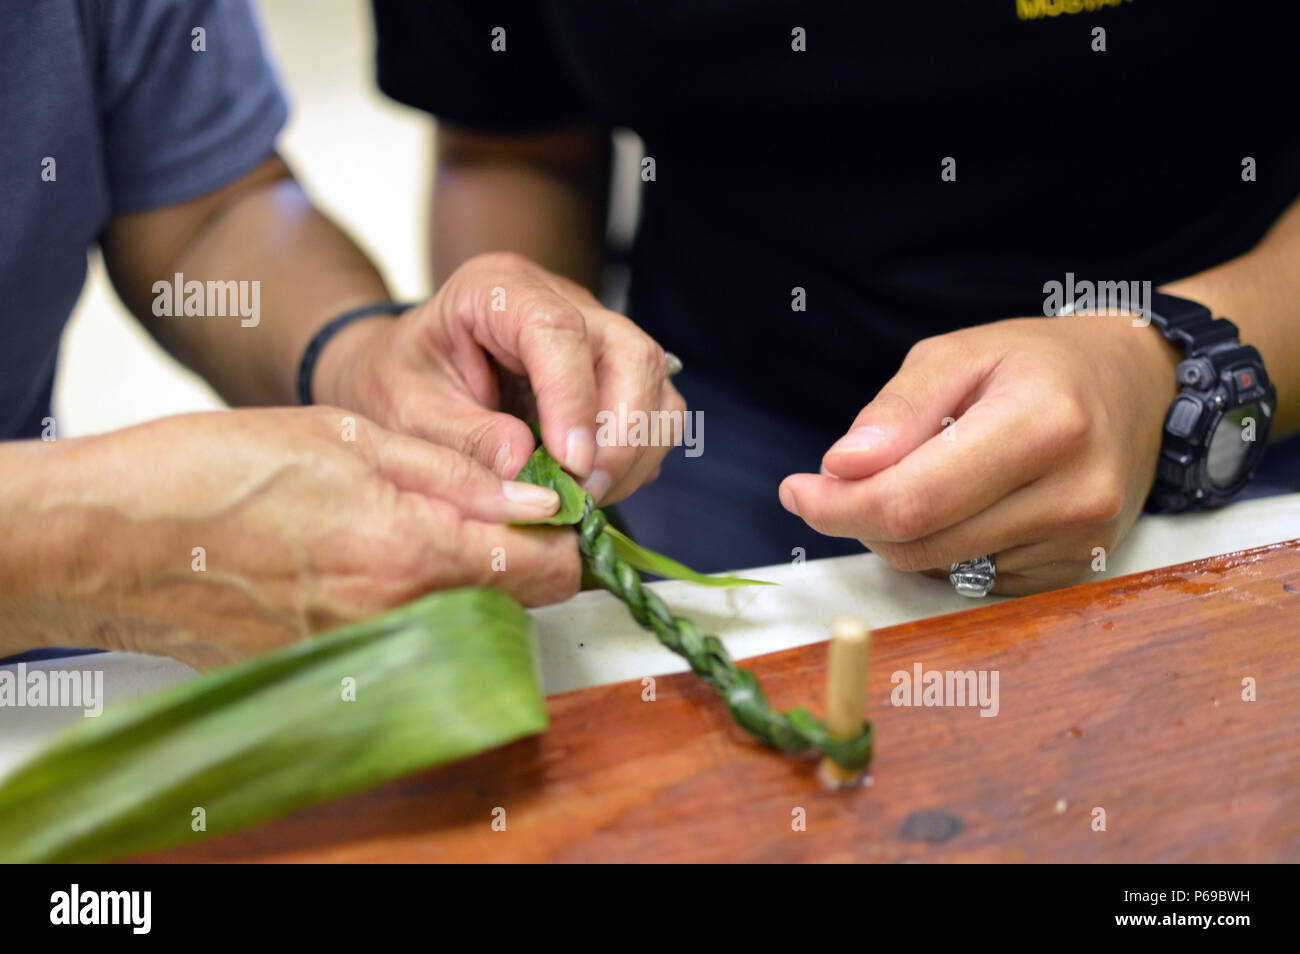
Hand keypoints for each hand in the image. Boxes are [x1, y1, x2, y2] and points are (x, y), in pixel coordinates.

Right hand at [22, 407, 579, 668]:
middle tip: (488, 509)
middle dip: (522, 559)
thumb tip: (538, 495)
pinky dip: (415, 610)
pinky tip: (368, 567)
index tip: (556, 507)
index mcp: (411, 549)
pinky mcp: (332, 679)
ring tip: (415, 529)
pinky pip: (410, 648)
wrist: (110, 542)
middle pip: (516, 605)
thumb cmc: (216, 472)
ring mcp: (365, 660)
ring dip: (469, 584)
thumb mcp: (347, 438)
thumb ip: (454, 473)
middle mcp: (399, 619)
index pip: (548, 569)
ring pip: (466, 627)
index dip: (566, 536)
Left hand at [315, 252, 686, 504]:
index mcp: (499, 290)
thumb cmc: (399, 381)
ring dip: (635, 452)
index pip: (558, 329)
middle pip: (632, 353)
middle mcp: (562, 301)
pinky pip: (655, 413)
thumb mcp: (406, 411)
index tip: (571, 464)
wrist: (406, 371)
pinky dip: (636, 458)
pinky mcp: (615, 372)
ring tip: (585, 495)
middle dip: (622, 434)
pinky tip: (593, 484)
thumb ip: (462, 437)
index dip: (574, 399)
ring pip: (656, 384)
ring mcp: (597, 334)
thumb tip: (525, 466)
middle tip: (583, 493)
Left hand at [778, 315, 1181, 593]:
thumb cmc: (1038, 364)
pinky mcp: (1076, 571)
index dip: (839, 506)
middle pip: (918, 544)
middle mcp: (1072, 494)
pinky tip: (966, 503)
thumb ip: (897, 411)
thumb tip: (842, 468)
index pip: (911, 500)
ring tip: (923, 475)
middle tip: (841, 481)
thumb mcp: (959, 353)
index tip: (798, 492)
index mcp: (1042, 425)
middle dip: (860, 518)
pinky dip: (946, 547)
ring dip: (903, 533)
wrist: (1138, 388)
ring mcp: (1080, 542)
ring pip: (939, 568)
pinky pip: (973, 580)